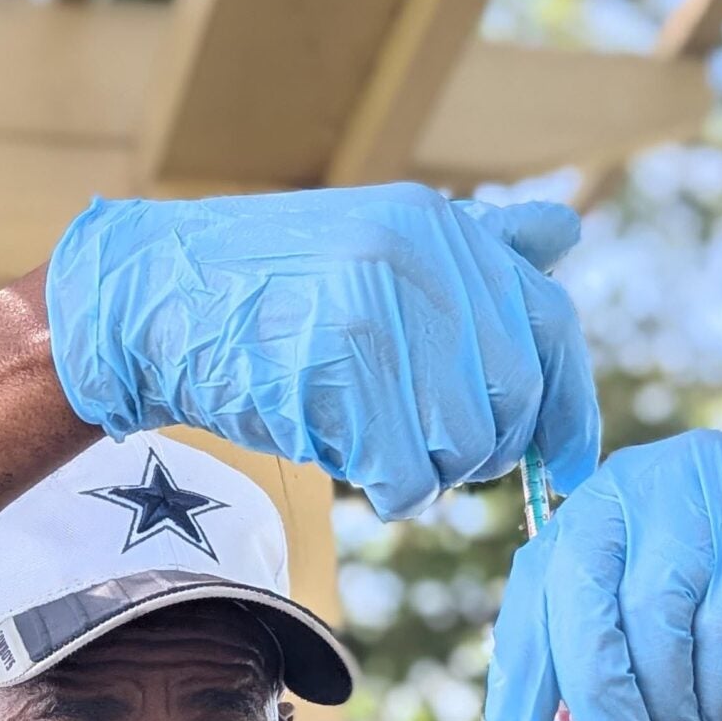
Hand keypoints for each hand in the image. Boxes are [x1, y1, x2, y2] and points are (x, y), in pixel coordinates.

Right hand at [45, 183, 597, 520]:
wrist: (149, 302)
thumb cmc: (264, 283)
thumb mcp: (376, 236)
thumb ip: (476, 246)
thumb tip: (567, 229)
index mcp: (439, 227)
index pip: (551, 323)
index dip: (572, 404)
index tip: (571, 463)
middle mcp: (420, 262)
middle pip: (515, 398)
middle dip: (487, 448)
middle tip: (437, 456)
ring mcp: (377, 317)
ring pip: (467, 444)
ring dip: (434, 473)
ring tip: (381, 451)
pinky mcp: (337, 378)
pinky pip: (410, 476)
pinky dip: (395, 493)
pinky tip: (360, 472)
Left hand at [484, 430, 721, 720]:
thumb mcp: (660, 624)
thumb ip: (595, 650)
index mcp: (602, 502)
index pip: (536, 587)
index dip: (520, 680)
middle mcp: (646, 479)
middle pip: (581, 591)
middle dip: (593, 690)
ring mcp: (712, 493)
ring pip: (653, 616)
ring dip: (664, 703)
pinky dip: (719, 696)